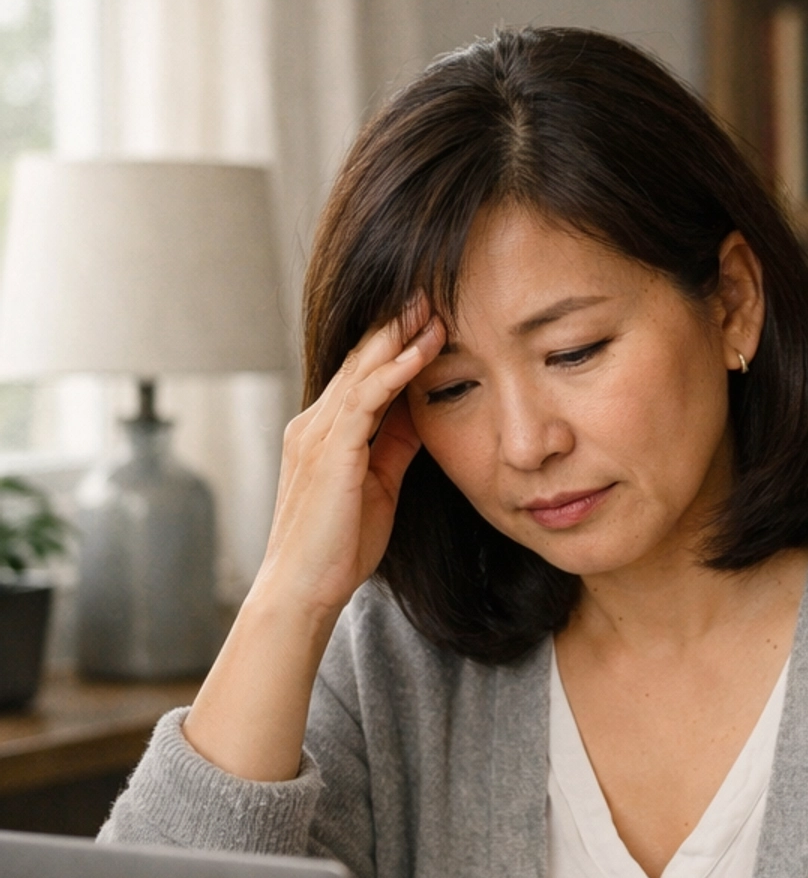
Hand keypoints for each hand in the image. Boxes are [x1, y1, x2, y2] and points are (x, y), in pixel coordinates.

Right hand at [183, 302, 444, 783]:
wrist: (304, 592)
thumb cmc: (339, 548)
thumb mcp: (378, 487)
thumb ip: (395, 447)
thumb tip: (423, 414)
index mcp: (325, 432)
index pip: (362, 374)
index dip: (394, 342)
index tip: (430, 313)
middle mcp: (314, 424)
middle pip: (360, 360)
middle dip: (396, 324)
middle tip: (433, 286)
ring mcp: (318, 435)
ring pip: (362, 369)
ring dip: (400, 334)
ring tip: (434, 302)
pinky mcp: (330, 452)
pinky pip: (367, 399)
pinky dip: (397, 369)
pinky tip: (424, 347)